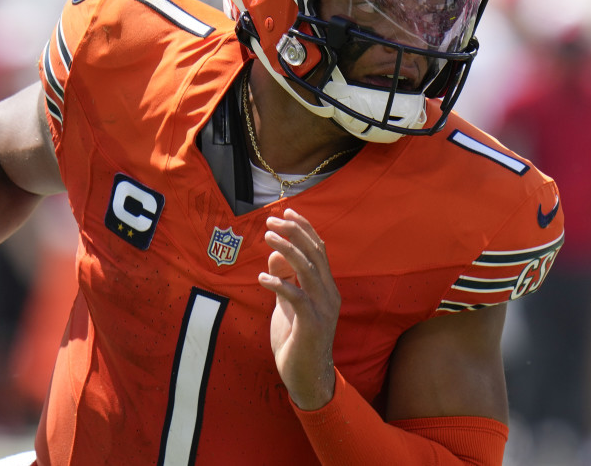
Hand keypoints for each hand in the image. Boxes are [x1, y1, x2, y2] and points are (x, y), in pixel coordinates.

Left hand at [257, 209, 339, 410]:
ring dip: (286, 250)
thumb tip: (274, 253)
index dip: (304, 228)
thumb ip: (284, 279)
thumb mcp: (287, 304)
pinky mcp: (312, 324)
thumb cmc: (296, 340)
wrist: (307, 378)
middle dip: (294, 232)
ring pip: (307, 269)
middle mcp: (329, 294)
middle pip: (315, 253)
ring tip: (267, 236)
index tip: (287, 212)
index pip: (319, 249)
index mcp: (326, 288)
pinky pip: (296, 297)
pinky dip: (278, 284)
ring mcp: (323, 309)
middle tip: (272, 219)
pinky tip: (261, 278)